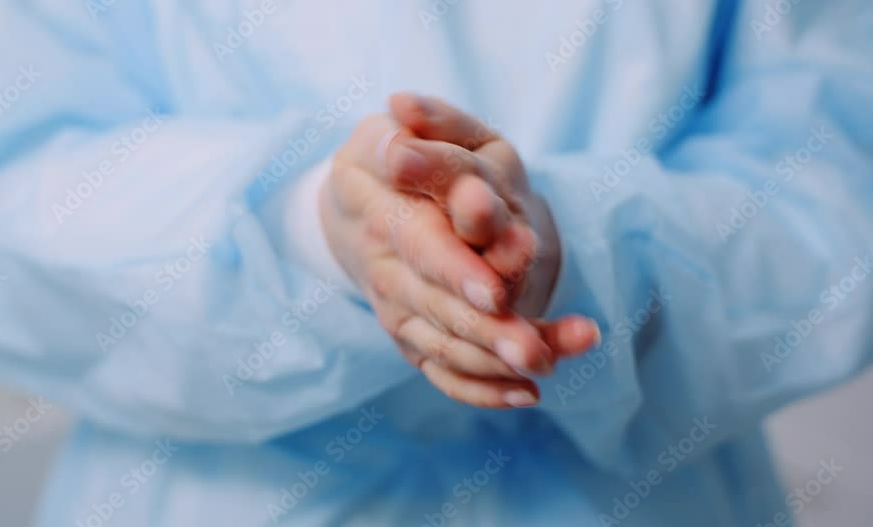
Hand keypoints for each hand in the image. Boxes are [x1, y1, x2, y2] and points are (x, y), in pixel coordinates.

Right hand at [320, 112, 595, 407]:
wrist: (364, 202)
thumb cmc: (404, 155)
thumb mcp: (414, 127)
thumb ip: (427, 125)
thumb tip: (404, 110)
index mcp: (382, 207)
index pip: (420, 241)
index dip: (455, 268)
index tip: (495, 291)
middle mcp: (386, 264)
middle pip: (435, 304)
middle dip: (486, 329)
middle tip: (533, 351)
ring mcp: (396, 305)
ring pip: (443, 343)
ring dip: (495, 361)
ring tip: (549, 364)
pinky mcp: (410, 334)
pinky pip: (440, 371)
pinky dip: (479, 389)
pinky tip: (526, 395)